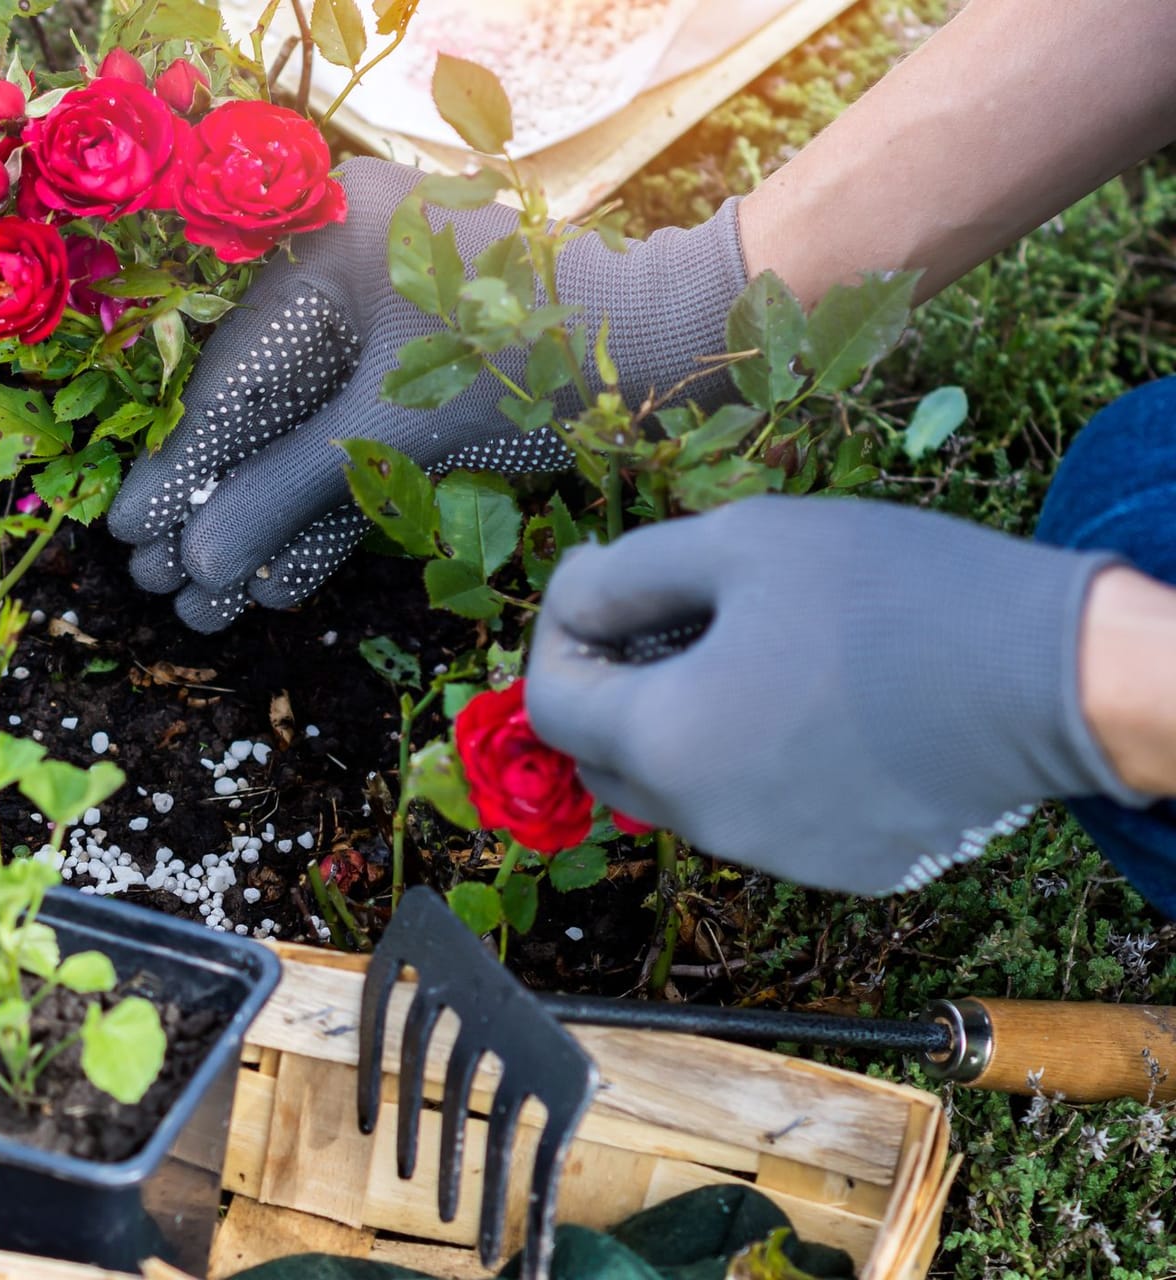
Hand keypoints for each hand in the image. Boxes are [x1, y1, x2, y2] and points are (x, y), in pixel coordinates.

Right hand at [106, 156, 748, 631]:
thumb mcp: (396, 423)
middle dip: (215, 507)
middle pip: (258, 412)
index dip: (184, 465)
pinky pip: (356, 454)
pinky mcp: (422, 385)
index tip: (131, 533)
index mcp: (324, 243)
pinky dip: (326, 516)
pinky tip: (276, 584)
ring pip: (304, 442)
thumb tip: (196, 563)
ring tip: (206, 608)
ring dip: (264, 526)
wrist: (672, 345)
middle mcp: (343, 280)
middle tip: (154, 583)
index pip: (231, 373)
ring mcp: (383, 334)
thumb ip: (290, 489)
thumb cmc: (531, 351)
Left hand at [522, 495, 1149, 894]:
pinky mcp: (845, 868)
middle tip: (664, 616)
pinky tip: (819, 705)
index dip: (557, 638)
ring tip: (751, 652)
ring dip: (684, 727)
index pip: (550, 705)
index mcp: (664, 741)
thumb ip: (623, 575)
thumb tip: (570, 601)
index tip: (595, 587)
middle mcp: (704, 821)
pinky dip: (758, 764)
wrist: (1055, 676)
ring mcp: (776, 857)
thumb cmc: (889, 591)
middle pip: (605, 759)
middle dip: (610, 689)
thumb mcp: (737, 542)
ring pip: (684, 791)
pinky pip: (762, 816)